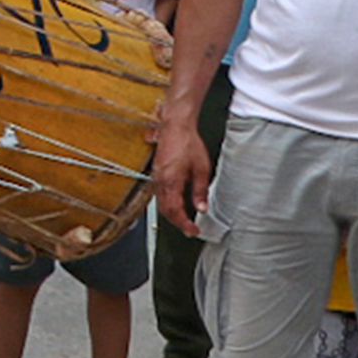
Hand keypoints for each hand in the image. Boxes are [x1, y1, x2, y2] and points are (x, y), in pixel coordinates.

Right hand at [153, 115, 213, 235]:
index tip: (194, 231)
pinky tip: (175, 204)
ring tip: (184, 220)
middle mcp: (160, 182)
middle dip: (178, 223)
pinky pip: (159, 195)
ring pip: (161, 204)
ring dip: (172, 215)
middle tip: (190, 229)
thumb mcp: (202, 169)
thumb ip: (200, 191)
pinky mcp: (156, 173)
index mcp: (171, 182)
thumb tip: (201, 207)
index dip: (185, 224)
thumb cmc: (187, 143)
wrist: (175, 127)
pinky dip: (167, 204)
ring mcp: (156, 178)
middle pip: (165, 211)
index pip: (176, 211)